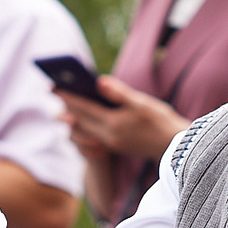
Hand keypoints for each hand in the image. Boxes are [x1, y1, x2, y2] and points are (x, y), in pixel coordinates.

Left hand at [61, 77, 187, 162]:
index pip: (84, 108)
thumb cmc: (161, 120)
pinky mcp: (116, 146)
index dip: (67, 96)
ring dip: (72, 118)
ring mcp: (111, 143)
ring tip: (62, 107)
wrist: (175, 145)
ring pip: (84, 130)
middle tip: (52, 92)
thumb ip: (119, 93)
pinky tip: (81, 119)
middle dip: (66, 106)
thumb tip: (99, 81)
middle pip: (80, 119)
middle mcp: (109, 136)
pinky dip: (84, 126)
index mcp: (114, 123)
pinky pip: (92, 136)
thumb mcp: (143, 103)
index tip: (53, 85)